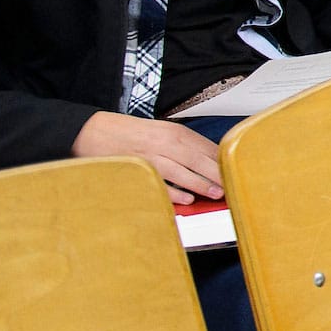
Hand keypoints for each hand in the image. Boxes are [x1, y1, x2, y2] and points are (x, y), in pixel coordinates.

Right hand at [72, 111, 224, 203]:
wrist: (94, 131)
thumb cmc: (132, 134)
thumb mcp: (163, 133)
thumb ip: (185, 146)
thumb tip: (210, 162)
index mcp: (175, 132)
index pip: (206, 147)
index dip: (223, 161)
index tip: (236, 171)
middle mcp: (165, 142)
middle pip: (198, 159)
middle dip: (217, 173)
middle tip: (233, 185)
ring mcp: (151, 156)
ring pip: (182, 171)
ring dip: (201, 183)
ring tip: (217, 193)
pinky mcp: (138, 168)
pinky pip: (159, 182)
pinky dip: (174, 191)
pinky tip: (187, 199)